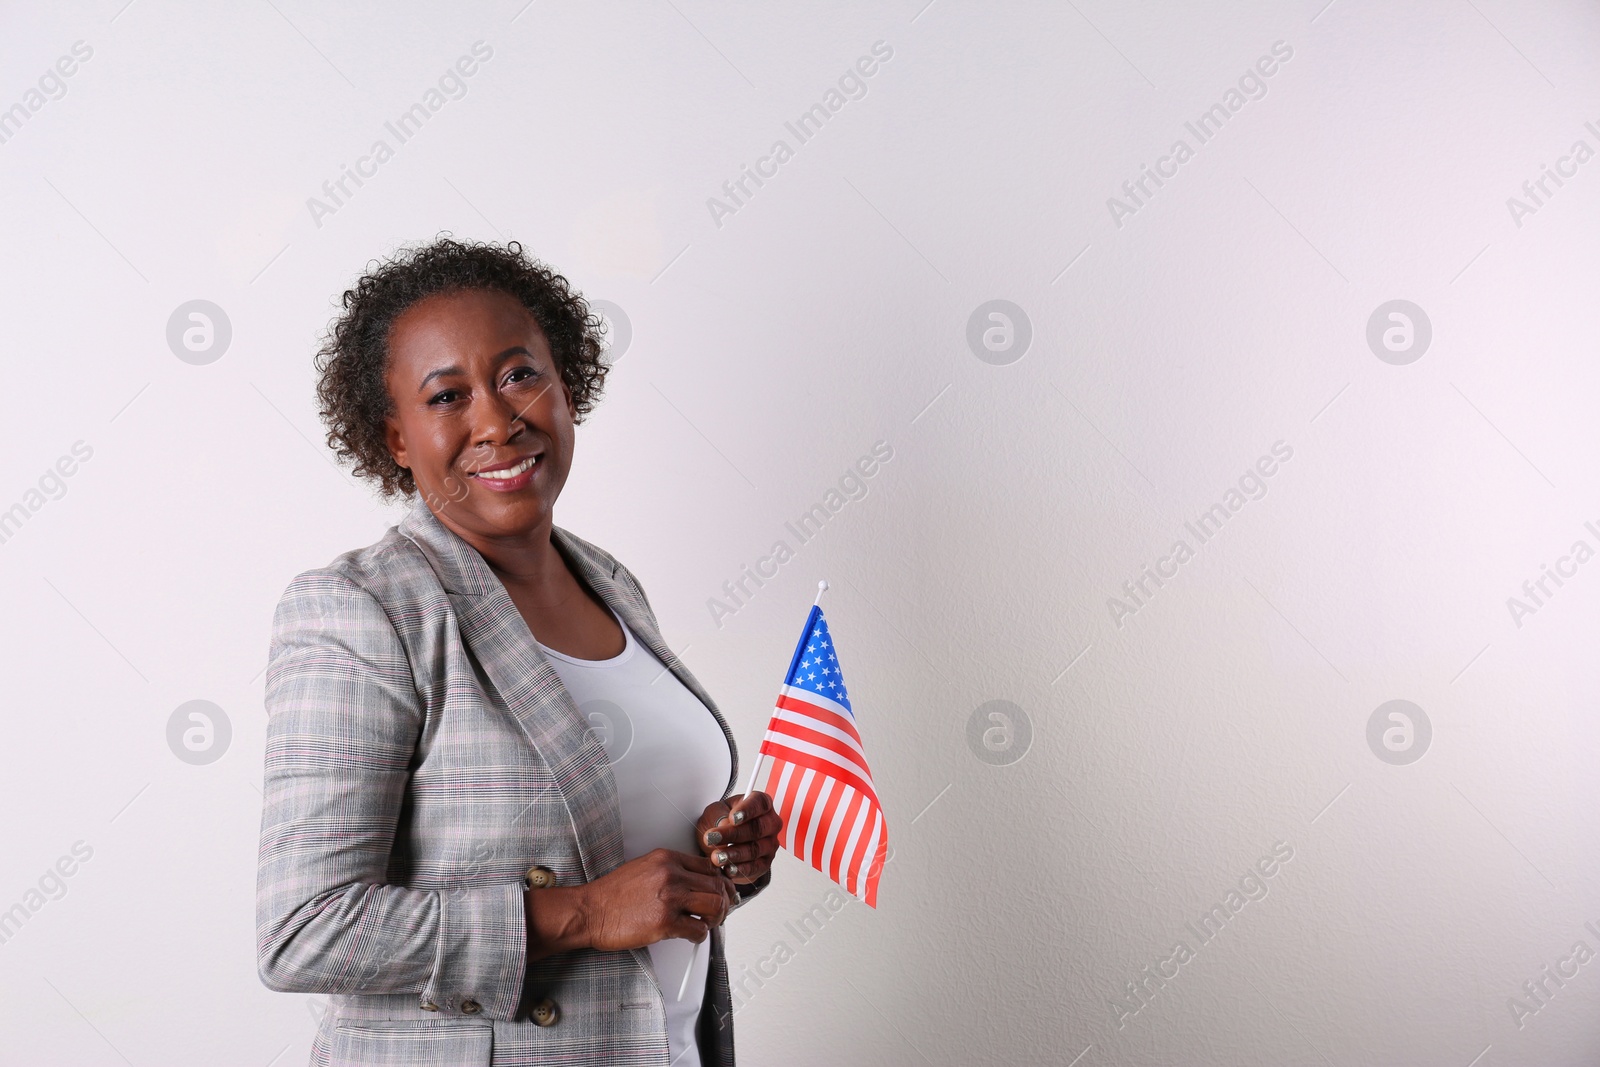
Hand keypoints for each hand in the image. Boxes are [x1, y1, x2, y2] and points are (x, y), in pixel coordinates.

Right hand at [567, 848, 738, 953]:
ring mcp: (669, 898)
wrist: (590, 910)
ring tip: (705, 923)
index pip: (708, 866)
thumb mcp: (644, 868)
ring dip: (715, 918)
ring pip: (714, 905)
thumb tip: (695, 883)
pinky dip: (700, 935)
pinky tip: (691, 935)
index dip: (719, 882)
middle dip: (723, 902)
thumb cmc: (612, 894)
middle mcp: (671, 874)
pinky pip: (698, 929)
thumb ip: (671, 871)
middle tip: (719, 912)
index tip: (721, 891)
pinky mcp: (665, 922)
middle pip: (716, 886)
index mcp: (667, 858)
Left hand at [695, 791, 781, 884]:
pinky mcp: (764, 863)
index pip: (759, 803)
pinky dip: (740, 869)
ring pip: (755, 849)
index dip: (747, 811)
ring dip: (734, 854)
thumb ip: (719, 816)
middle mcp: (770, 823)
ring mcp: (769, 844)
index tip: (732, 818)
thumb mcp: (715, 812)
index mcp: (761, 804)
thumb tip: (724, 825)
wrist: (720, 842)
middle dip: (733, 834)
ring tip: (716, 857)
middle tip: (713, 838)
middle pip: (757, 828)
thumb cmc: (721, 820)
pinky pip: (755, 867)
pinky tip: (727, 869)